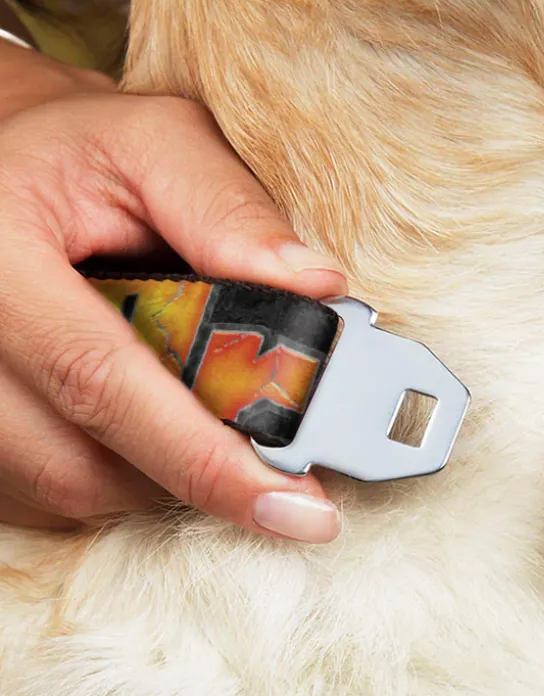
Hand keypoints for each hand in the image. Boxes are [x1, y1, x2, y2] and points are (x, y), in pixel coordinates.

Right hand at [0, 43, 345, 540]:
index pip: (102, 382)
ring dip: (166, 475)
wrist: (5, 175)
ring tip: (213, 423)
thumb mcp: (153, 145)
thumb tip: (316, 288)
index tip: (297, 506)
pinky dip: (127, 474)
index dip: (206, 458)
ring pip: (76, 488)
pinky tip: (158, 427)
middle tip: (286, 479)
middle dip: (202, 477)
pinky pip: (56, 494)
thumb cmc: (79, 156)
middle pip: (86, 464)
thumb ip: (229, 210)